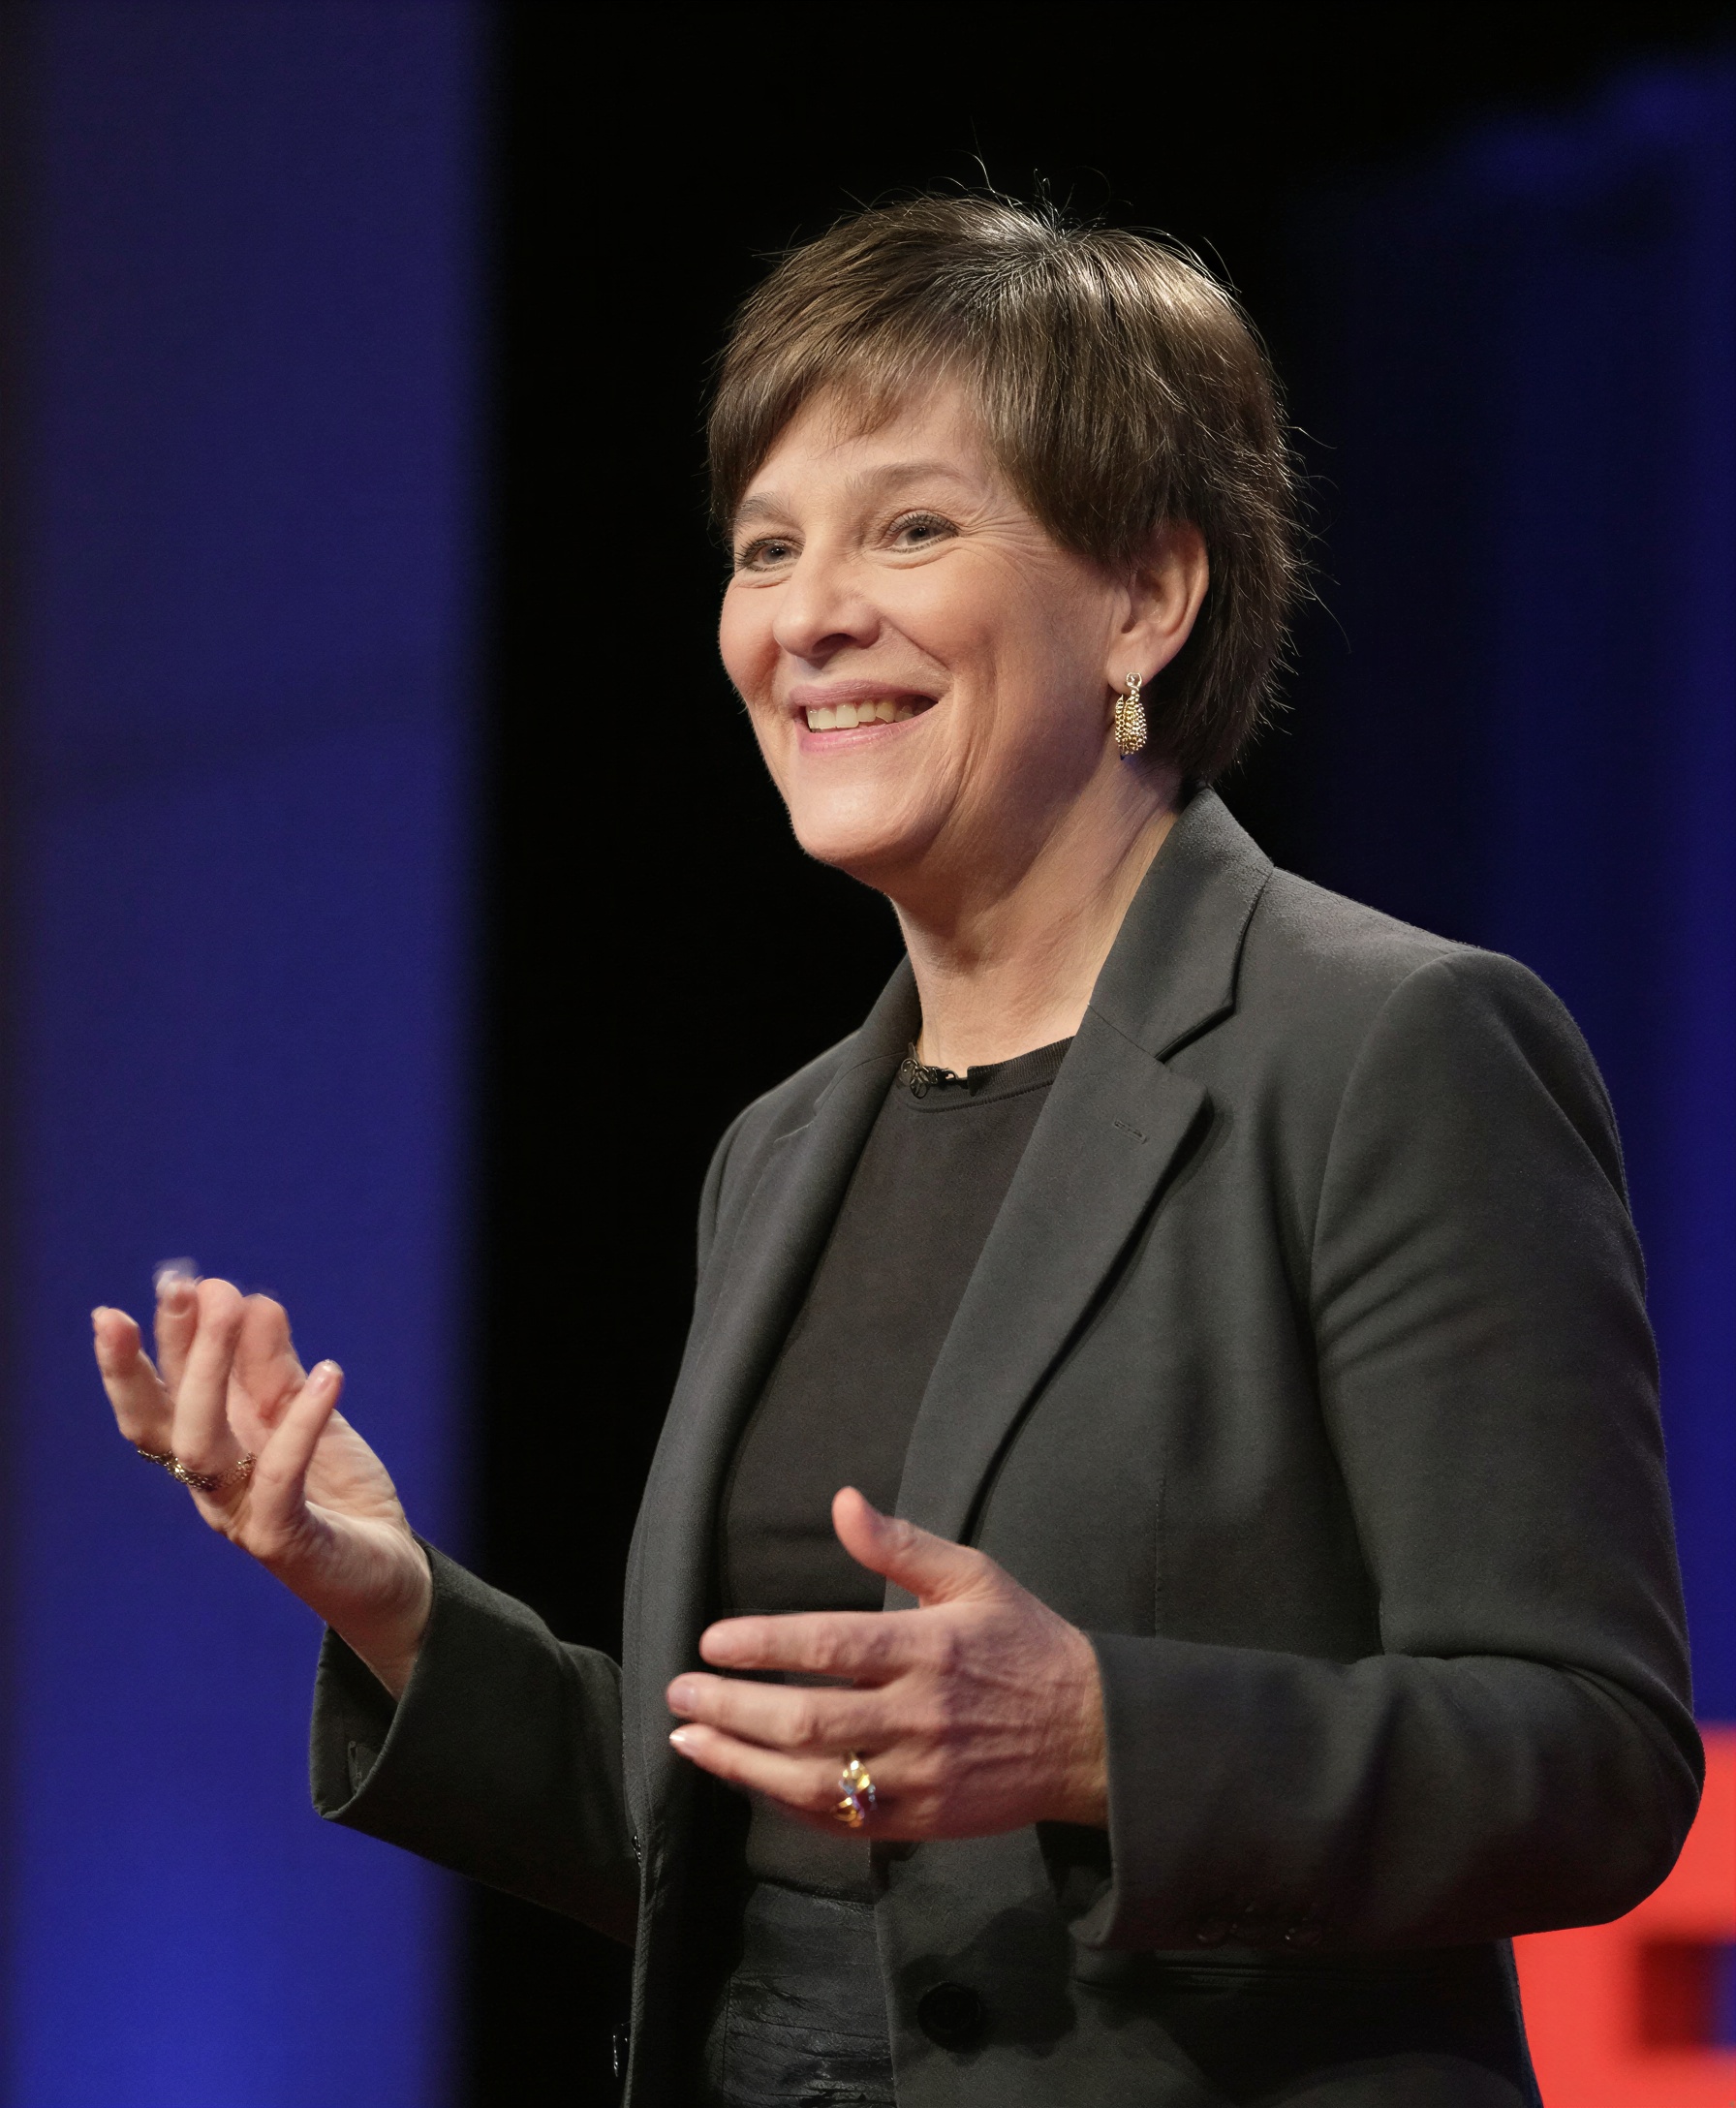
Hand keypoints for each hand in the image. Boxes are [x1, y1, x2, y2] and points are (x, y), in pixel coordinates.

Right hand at [93, 1273, 430, 1696]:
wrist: (385, 1563)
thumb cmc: (334, 1486)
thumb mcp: (304, 1412)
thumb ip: (273, 1365)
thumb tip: (249, 1299)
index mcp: (208, 1450)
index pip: (156, 1402)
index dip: (135, 1357)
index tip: (137, 1297)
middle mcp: (210, 1483)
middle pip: (168, 1418)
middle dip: (171, 1348)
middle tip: (182, 1286)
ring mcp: (239, 1513)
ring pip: (202, 1445)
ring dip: (213, 1370)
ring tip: (238, 1306)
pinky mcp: (281, 1539)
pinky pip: (281, 1478)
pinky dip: (302, 1423)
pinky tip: (328, 1372)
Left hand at [665, 1487, 1106, 1837]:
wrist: (1090, 1736)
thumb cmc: (1024, 1643)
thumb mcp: (974, 1577)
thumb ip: (901, 1545)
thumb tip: (842, 1502)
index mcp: (929, 1648)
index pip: (829, 1646)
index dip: (763, 1645)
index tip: (712, 1642)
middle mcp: (920, 1715)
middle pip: (808, 1720)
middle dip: (731, 1709)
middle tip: (679, 1694)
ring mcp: (921, 1775)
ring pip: (815, 1780)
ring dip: (741, 1765)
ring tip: (689, 1744)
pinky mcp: (923, 1821)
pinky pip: (844, 1822)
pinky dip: (788, 1805)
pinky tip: (749, 1782)